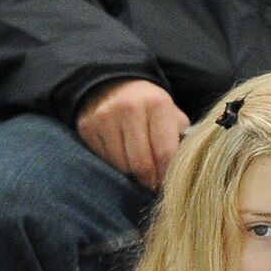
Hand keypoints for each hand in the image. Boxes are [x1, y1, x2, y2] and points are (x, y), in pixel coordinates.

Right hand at [75, 78, 189, 189]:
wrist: (114, 87)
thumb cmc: (151, 109)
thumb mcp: (173, 117)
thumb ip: (182, 141)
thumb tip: (184, 172)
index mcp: (157, 104)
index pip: (164, 153)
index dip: (167, 175)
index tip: (169, 183)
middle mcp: (129, 107)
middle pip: (142, 164)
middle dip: (150, 181)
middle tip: (154, 184)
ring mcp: (104, 117)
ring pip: (122, 166)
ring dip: (132, 175)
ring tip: (139, 169)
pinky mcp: (87, 126)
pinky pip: (104, 160)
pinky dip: (115, 165)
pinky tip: (122, 157)